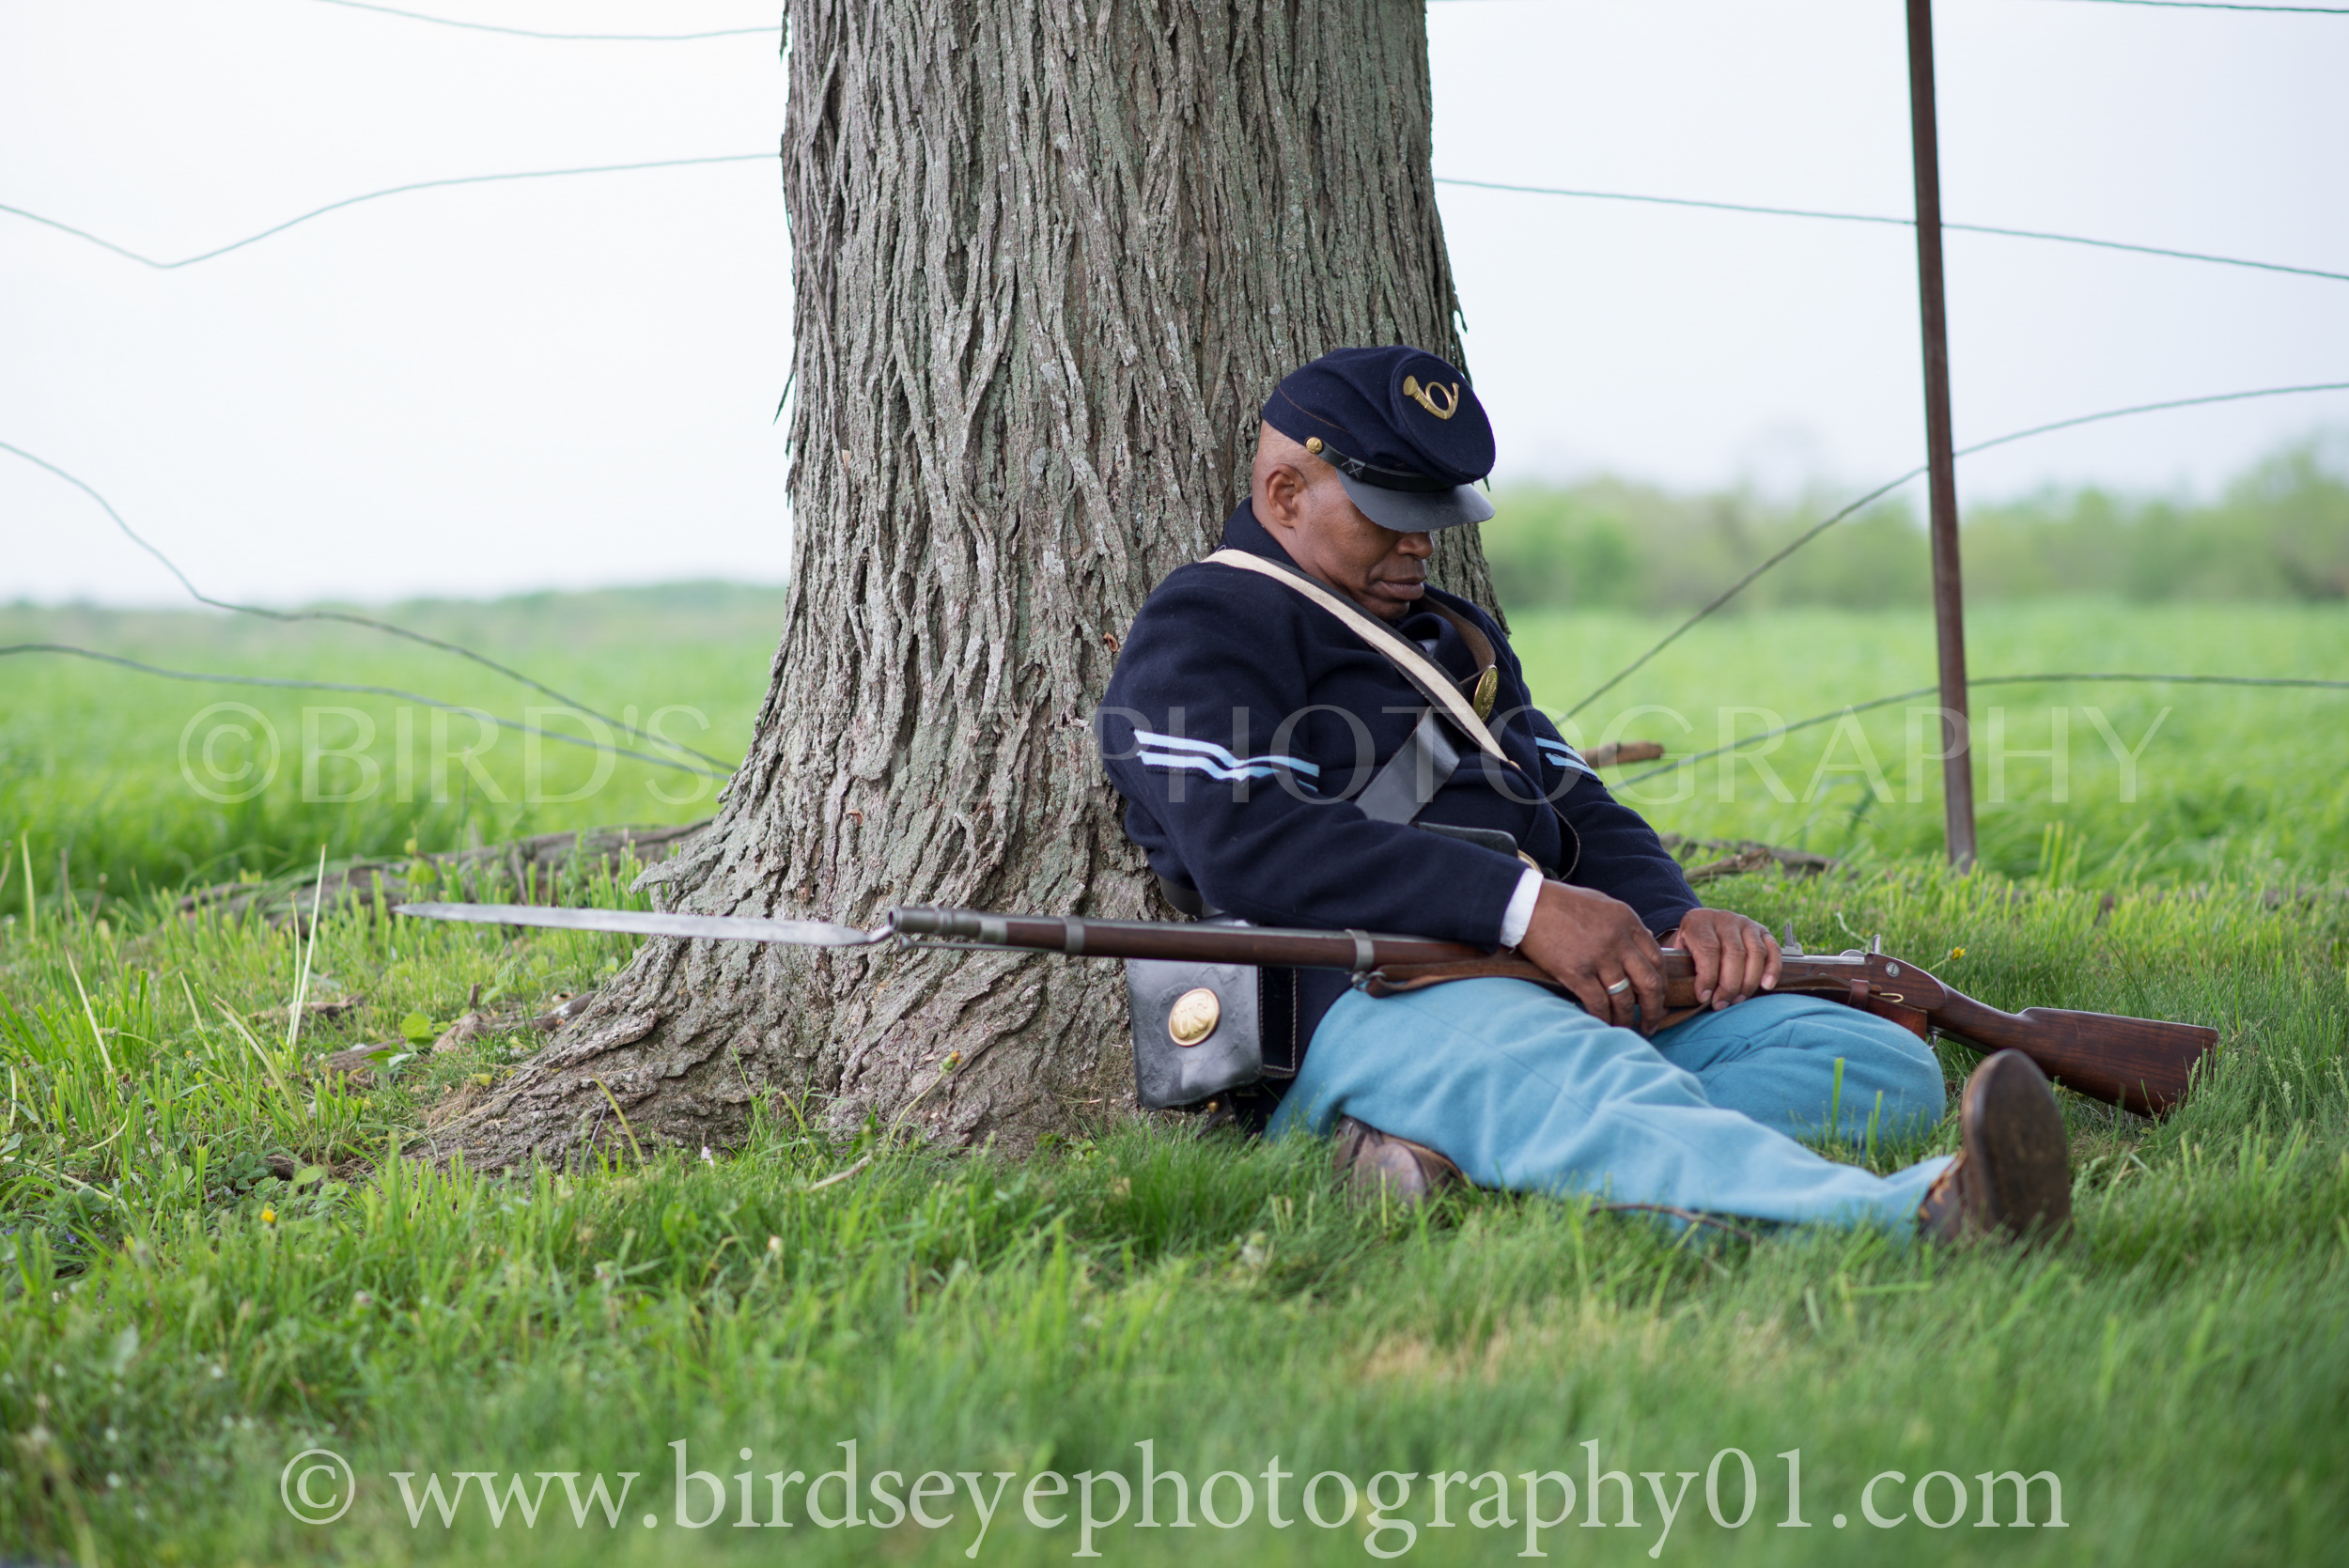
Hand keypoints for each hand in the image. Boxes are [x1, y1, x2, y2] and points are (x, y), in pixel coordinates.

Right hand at [1516, 880, 1666, 1034]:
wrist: (1527, 903)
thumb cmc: (1561, 902)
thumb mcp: (1603, 904)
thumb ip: (1624, 925)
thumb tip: (1642, 943)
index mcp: (1627, 921)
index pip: (1657, 959)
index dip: (1661, 984)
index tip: (1658, 998)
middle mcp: (1618, 939)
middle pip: (1649, 983)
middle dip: (1653, 1008)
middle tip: (1652, 1023)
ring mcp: (1598, 957)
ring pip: (1624, 999)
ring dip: (1627, 1019)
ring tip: (1626, 1028)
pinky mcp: (1576, 972)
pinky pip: (1598, 1003)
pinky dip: (1603, 1018)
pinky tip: (1603, 1023)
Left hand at [1666, 907, 1781, 1010]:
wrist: (1702, 928)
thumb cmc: (1688, 947)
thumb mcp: (1678, 951)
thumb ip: (1682, 967)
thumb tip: (1693, 996)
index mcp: (1699, 921)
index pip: (1708, 949)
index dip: (1708, 976)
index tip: (1704, 997)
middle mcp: (1724, 918)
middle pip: (1734, 953)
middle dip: (1729, 984)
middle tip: (1721, 1003)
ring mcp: (1745, 923)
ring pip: (1755, 953)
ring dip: (1748, 981)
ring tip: (1737, 999)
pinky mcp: (1762, 930)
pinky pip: (1773, 949)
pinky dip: (1773, 969)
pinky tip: (1766, 986)